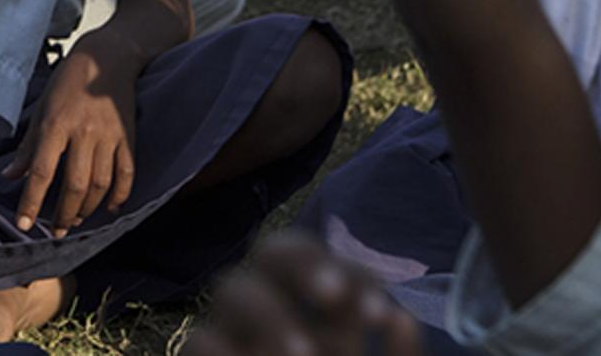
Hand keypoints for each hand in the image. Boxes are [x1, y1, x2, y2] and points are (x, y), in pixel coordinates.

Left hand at [4, 39, 138, 235]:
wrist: (108, 57)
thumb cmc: (67, 81)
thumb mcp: (41, 107)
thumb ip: (28, 146)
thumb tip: (10, 176)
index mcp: (57, 124)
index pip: (42, 171)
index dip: (32, 201)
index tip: (24, 224)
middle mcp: (84, 132)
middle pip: (75, 186)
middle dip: (63, 215)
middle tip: (54, 231)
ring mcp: (109, 136)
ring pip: (100, 185)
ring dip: (87, 210)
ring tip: (74, 221)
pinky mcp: (128, 137)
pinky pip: (126, 174)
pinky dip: (119, 196)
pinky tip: (109, 209)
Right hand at [181, 232, 421, 355]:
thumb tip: (398, 319)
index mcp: (319, 314)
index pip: (332, 267)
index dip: (349, 272)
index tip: (379, 311)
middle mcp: (275, 314)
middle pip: (269, 254)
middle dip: (300, 266)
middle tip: (331, 296)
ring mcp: (236, 340)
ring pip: (231, 290)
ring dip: (269, 314)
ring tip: (303, 355)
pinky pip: (202, 345)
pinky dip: (226, 352)